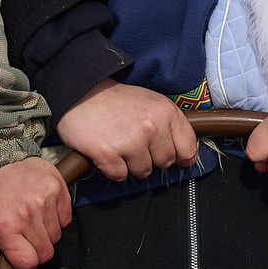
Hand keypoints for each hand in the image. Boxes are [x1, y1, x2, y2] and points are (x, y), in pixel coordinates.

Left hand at [0, 157, 72, 268]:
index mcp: (5, 226)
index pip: (29, 263)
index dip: (26, 267)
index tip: (21, 260)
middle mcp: (27, 213)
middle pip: (46, 253)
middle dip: (35, 251)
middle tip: (23, 237)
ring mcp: (45, 199)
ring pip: (57, 236)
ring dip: (45, 233)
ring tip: (30, 218)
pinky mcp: (58, 187)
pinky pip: (66, 218)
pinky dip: (56, 217)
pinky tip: (41, 207)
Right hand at [54, 81, 197, 182]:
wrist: (80, 92)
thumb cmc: (116, 100)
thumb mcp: (151, 102)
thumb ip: (171, 126)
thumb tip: (187, 157)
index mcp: (166, 112)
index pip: (188, 147)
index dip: (181, 155)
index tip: (172, 155)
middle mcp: (151, 127)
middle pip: (165, 162)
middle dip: (151, 157)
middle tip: (134, 142)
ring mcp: (130, 142)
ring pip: (143, 172)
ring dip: (130, 163)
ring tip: (119, 144)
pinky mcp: (108, 154)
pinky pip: (119, 176)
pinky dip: (112, 168)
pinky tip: (107, 151)